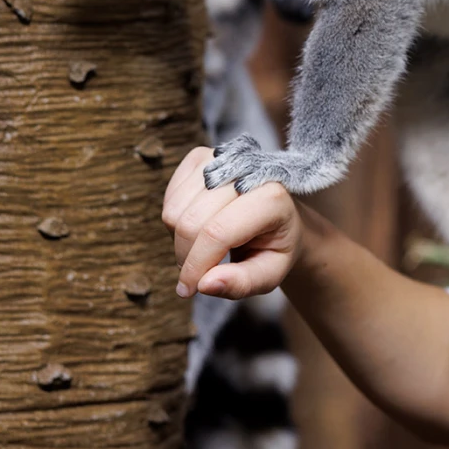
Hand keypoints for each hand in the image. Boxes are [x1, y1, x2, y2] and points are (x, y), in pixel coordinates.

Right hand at [163, 145, 304, 299]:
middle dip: (186, 257)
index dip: (196, 265)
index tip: (188, 290)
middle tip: (197, 274)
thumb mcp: (270, 273)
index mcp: (272, 198)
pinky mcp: (200, 157)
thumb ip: (242, 283)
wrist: (279, 215)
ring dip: (179, 240)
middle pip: (191, 221)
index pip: (217, 232)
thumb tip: (205, 285)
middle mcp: (246, 170)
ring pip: (174, 210)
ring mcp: (222, 158)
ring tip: (204, 248)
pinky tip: (198, 227)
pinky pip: (168, 196)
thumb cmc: (274, 247)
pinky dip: (175, 221)